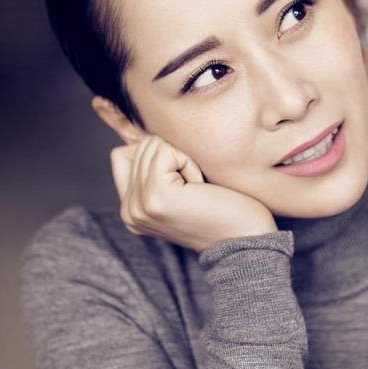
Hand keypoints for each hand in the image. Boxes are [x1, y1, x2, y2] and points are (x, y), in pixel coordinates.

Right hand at [109, 135, 277, 252]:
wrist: (245, 238)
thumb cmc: (223, 209)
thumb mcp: (179, 188)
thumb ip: (153, 168)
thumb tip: (138, 130)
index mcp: (131, 211)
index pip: (122, 154)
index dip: (156, 154)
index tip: (182, 182)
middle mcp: (128, 211)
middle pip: (139, 146)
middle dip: (173, 157)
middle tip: (194, 189)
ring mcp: (139, 205)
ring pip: (152, 145)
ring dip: (182, 159)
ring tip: (197, 189)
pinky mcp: (155, 195)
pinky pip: (166, 151)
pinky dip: (189, 162)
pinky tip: (199, 187)